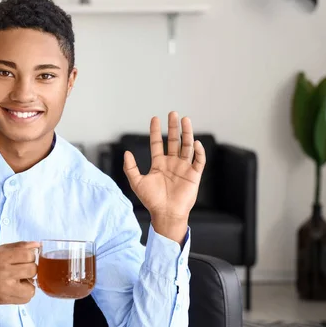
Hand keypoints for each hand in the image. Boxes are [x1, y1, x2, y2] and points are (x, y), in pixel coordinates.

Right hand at [0, 241, 39, 304]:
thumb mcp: (0, 250)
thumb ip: (20, 246)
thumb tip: (38, 245)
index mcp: (2, 256)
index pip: (29, 255)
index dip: (31, 256)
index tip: (27, 258)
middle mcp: (2, 272)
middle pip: (32, 270)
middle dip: (31, 269)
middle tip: (24, 270)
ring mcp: (4, 288)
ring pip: (32, 288)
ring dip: (30, 284)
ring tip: (20, 280)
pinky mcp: (4, 300)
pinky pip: (26, 298)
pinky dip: (25, 293)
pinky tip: (17, 288)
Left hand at [123, 112, 205, 243]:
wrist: (165, 214)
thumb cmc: (151, 200)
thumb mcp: (137, 183)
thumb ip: (130, 168)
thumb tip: (126, 153)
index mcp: (159, 164)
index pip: (158, 143)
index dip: (156, 131)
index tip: (154, 118)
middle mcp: (172, 163)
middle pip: (174, 141)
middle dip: (174, 127)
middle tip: (173, 113)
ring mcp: (184, 168)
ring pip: (187, 147)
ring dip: (187, 133)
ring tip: (186, 120)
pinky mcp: (194, 175)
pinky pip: (198, 161)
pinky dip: (199, 152)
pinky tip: (196, 143)